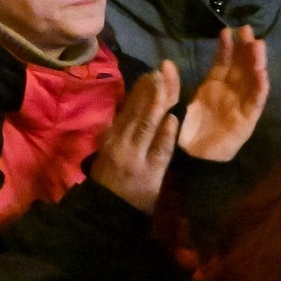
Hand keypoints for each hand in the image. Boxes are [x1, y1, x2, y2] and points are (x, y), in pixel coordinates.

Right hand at [86, 63, 182, 211]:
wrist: (106, 210)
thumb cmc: (110, 180)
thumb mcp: (109, 151)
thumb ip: (120, 131)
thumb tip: (131, 107)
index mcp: (113, 135)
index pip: (128, 108)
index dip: (140, 90)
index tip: (150, 72)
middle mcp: (122, 141)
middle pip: (138, 111)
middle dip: (151, 90)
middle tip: (162, 69)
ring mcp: (135, 155)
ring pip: (147, 125)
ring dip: (157, 104)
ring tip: (165, 84)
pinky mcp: (149, 171)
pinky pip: (159, 150)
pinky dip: (165, 135)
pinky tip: (173, 120)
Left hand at [178, 27, 270, 160]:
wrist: (194, 158)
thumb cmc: (186, 129)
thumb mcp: (177, 102)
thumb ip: (172, 84)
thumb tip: (164, 63)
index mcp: (213, 87)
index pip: (223, 63)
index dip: (226, 47)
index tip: (225, 30)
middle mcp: (230, 92)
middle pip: (241, 66)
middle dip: (245, 48)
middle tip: (246, 29)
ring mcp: (241, 104)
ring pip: (252, 79)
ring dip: (256, 62)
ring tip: (257, 44)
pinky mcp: (248, 119)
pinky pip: (256, 101)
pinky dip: (260, 86)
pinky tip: (261, 72)